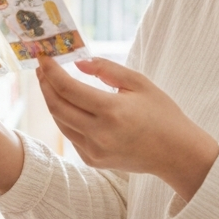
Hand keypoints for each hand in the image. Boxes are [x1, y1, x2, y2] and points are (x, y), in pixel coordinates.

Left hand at [37, 56, 218, 200]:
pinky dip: (66, 118)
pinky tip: (69, 105)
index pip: (68, 88)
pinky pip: (71, 135)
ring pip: (60, 122)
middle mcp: (99, 134)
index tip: (44, 57)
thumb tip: (78, 63)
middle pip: (56, 106)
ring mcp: (94, 151)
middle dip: (45, 85)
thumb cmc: (162, 113)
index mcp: (112, 111)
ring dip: (52, 101)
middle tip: (43, 68)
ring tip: (51, 83)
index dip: (51, 71)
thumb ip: (107, 69)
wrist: (176, 153)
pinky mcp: (93, 161)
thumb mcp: (140, 83)